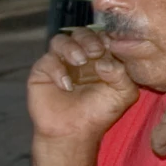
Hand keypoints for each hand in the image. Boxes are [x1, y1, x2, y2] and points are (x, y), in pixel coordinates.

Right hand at [28, 29, 137, 144]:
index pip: (102, 35)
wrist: (75, 132)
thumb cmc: (100, 111)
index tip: (111, 46)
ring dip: (71, 47)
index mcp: (101, 55)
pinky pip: (46, 61)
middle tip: (96, 52)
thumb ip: (122, 74)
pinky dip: (56, 69)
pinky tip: (67, 85)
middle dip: (89, 39)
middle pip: (81, 33)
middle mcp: (80, 55)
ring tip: (80, 62)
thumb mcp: (123, 94)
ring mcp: (60, 62)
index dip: (107, 37)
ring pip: (60, 40)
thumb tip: (105, 62)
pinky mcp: (42, 72)